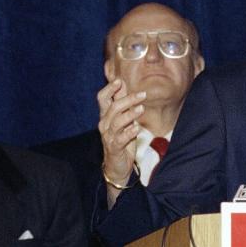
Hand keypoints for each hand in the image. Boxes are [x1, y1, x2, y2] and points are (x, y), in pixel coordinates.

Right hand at [97, 78, 145, 204]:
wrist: (117, 166)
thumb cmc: (121, 140)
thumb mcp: (123, 119)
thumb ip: (122, 103)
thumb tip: (123, 84)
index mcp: (105, 116)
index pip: (102, 98)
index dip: (109, 88)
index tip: (119, 80)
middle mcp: (104, 124)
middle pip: (113, 107)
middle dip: (128, 99)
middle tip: (143, 94)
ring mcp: (108, 136)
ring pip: (117, 122)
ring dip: (130, 114)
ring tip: (142, 109)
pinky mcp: (115, 148)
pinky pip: (121, 138)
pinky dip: (129, 132)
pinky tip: (137, 128)